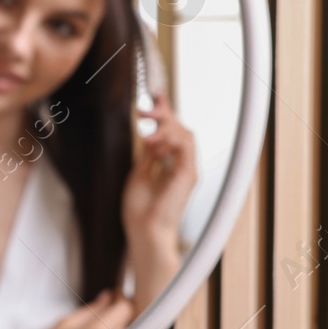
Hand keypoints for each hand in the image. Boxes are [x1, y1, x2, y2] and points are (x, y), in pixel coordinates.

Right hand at [19, 289, 135, 328]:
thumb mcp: (63, 323)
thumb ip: (89, 310)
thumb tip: (107, 298)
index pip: (125, 309)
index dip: (122, 298)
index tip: (115, 293)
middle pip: (129, 322)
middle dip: (122, 312)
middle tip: (109, 304)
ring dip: (120, 325)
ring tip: (104, 320)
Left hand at [121, 93, 196, 249]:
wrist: (145, 232)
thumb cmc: (140, 211)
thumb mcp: (139, 175)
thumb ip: (147, 156)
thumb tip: (148, 134)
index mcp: (170, 165)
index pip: (172, 133)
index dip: (165, 114)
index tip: (154, 97)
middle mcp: (182, 165)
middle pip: (180, 129)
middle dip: (164, 113)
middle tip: (145, 106)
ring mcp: (187, 169)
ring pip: (184, 133)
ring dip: (165, 123)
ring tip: (145, 121)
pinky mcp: (188, 175)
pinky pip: (185, 146)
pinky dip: (170, 137)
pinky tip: (153, 139)